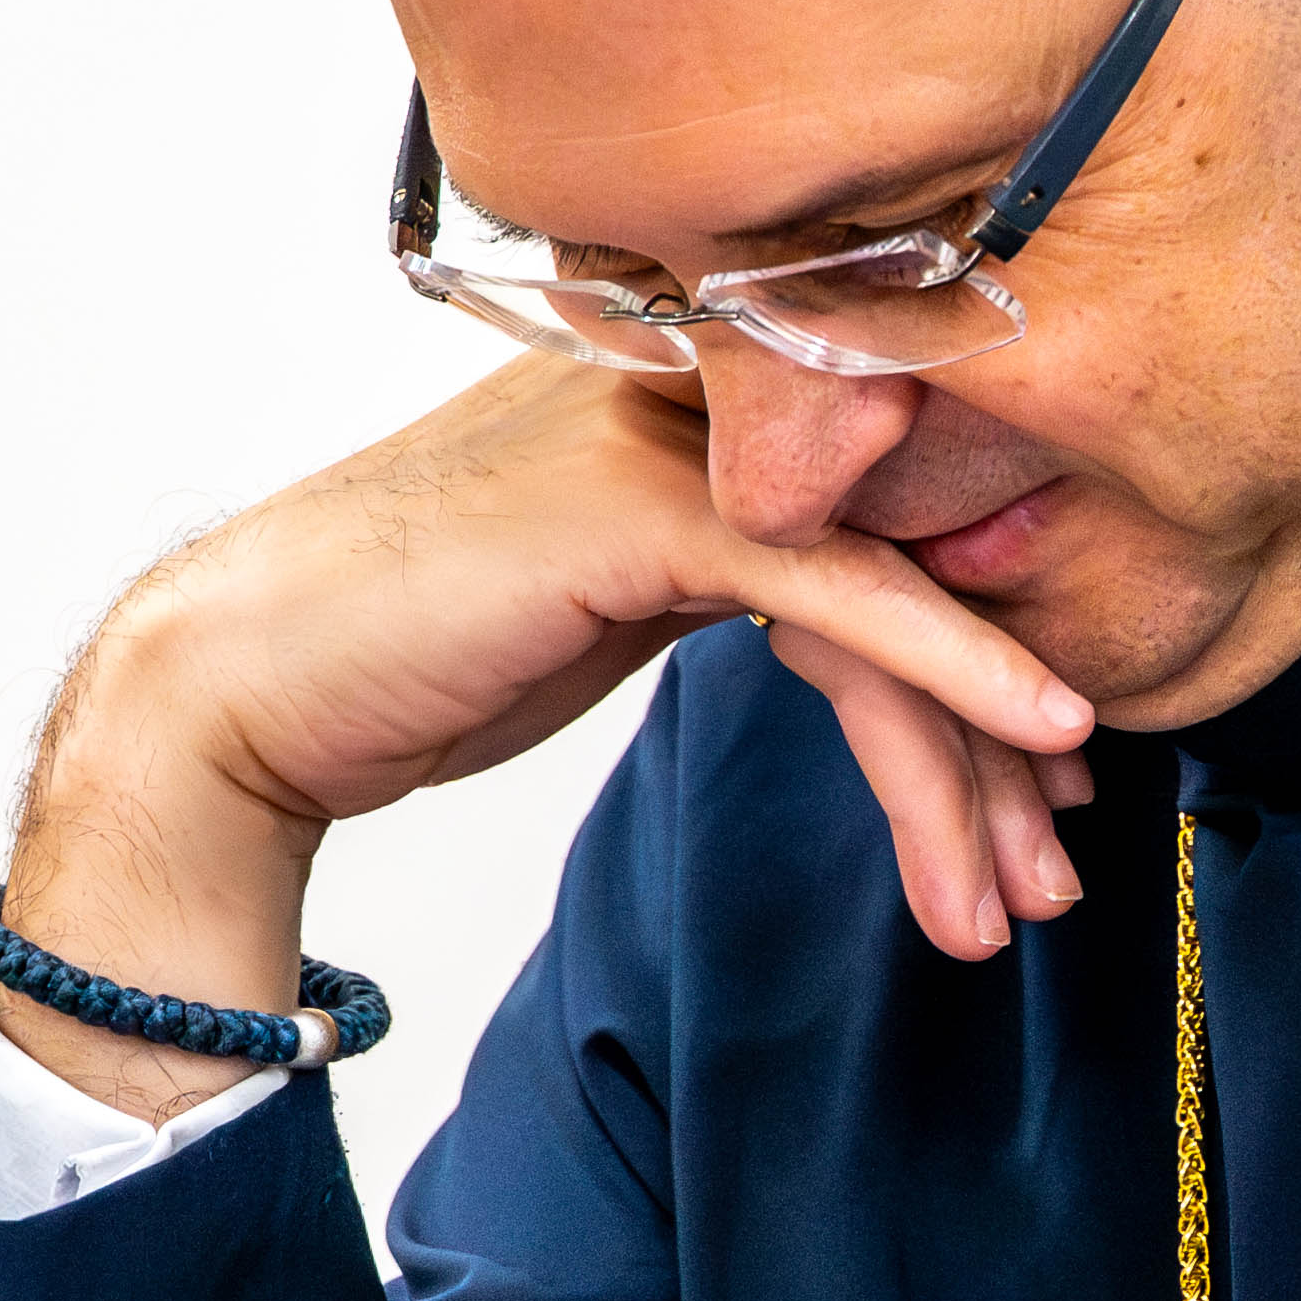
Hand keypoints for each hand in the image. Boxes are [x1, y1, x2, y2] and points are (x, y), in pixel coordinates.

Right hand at [0, 354, 1098, 1117]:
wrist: (245, 689)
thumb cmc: (408, 655)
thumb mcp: (610, 604)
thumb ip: (736, 577)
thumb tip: (870, 642)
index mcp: (698, 410)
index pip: (891, 526)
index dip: (982, 661)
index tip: (1042, 790)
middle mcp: (700, 405)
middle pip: (910, 562)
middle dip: (995, 739)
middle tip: (1055, 875)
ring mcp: (671, 442)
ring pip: (890, 592)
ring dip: (971, 759)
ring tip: (1020, 896)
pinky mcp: (644, 506)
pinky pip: (840, 588)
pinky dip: (954, 663)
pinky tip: (1039, 732)